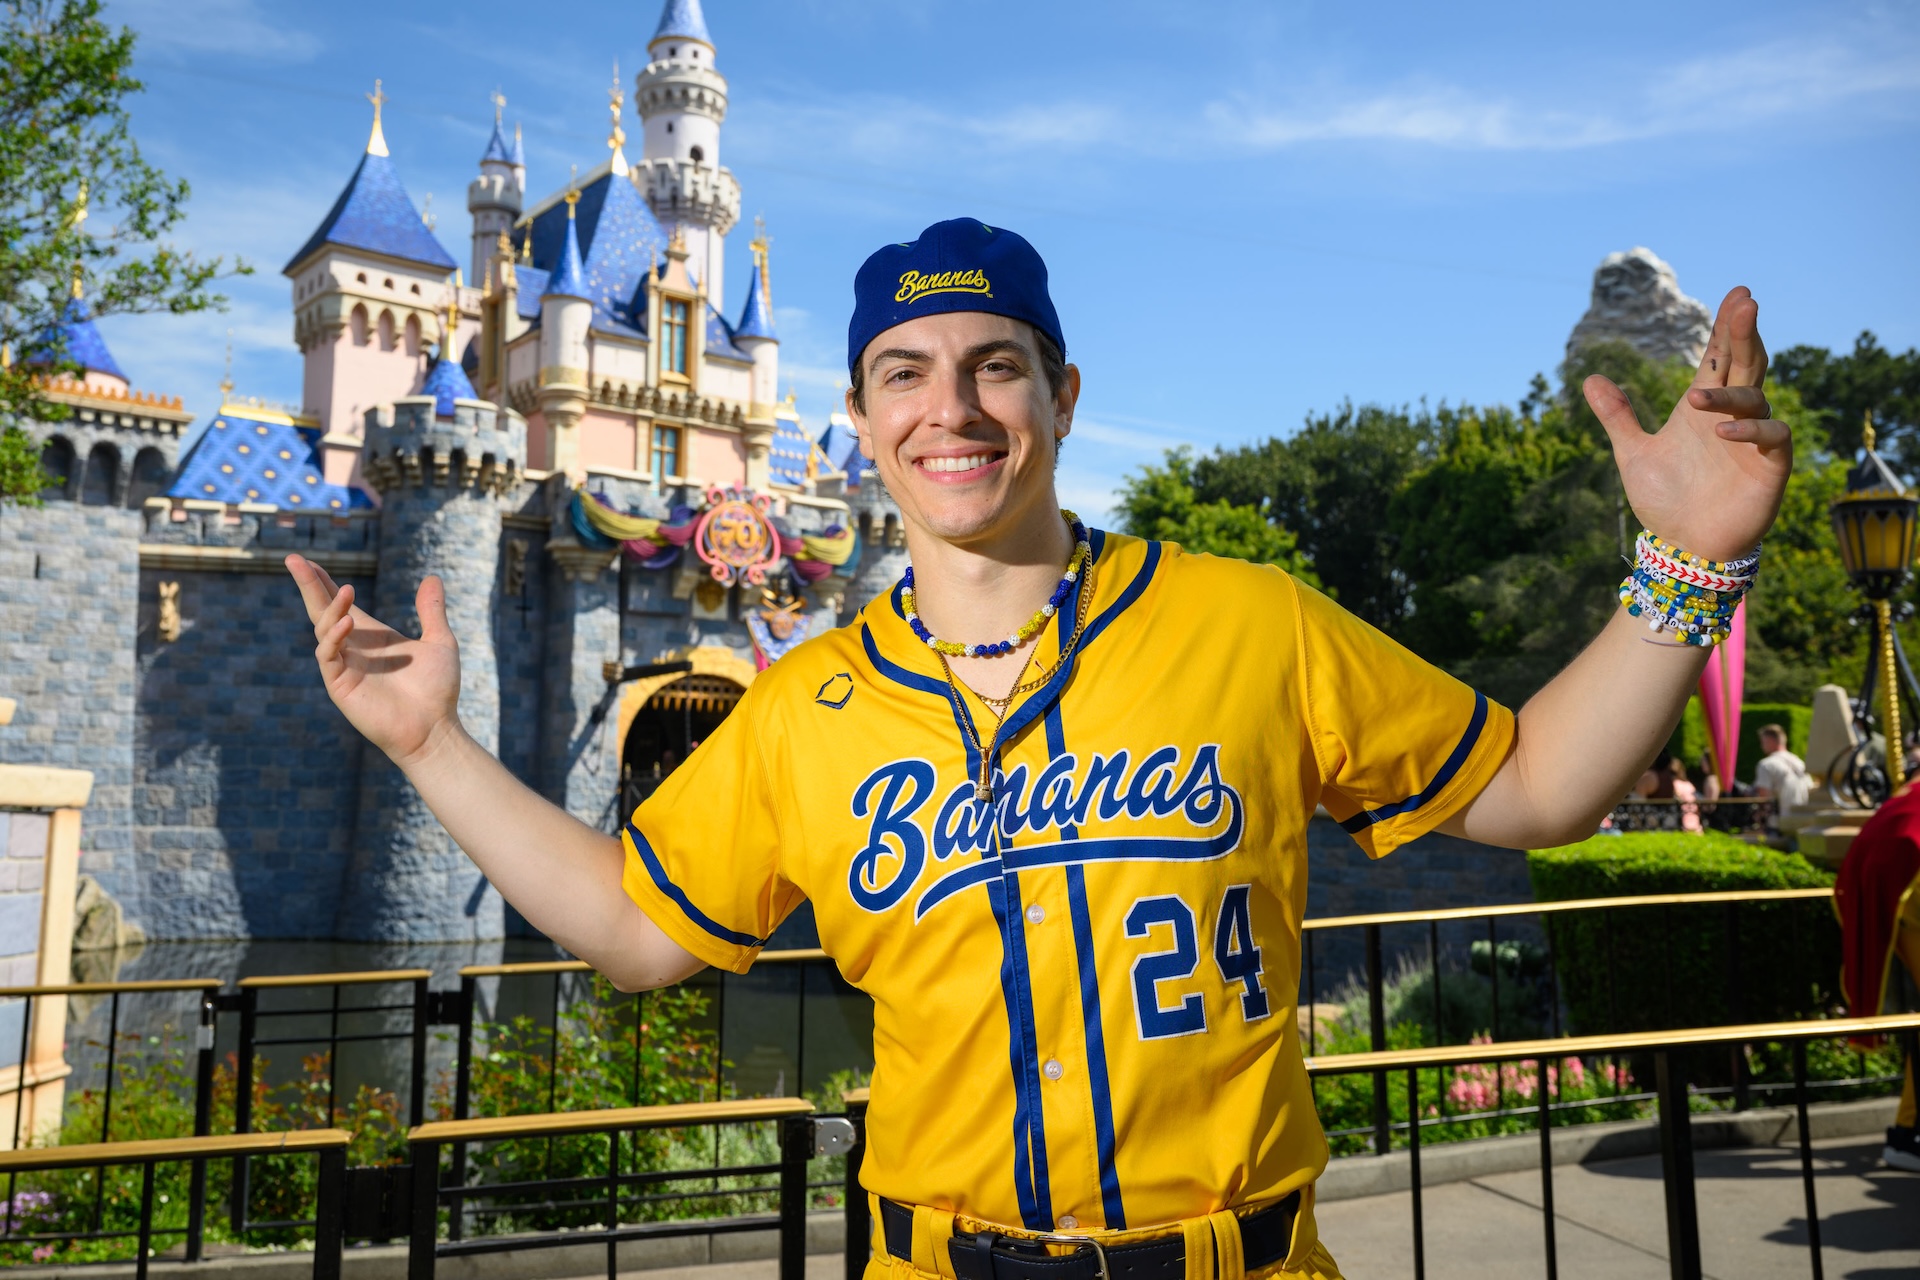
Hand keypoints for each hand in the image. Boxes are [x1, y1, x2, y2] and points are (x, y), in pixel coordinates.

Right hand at [286, 554, 461, 767]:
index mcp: (372, 636)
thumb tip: (432, 576)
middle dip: (308, 585)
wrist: (435, 729)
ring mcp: (344, 666)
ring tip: (346, 589)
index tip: (307, 560)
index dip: (324, 582)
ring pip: (323, 629)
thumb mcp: (439, 642)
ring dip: (330, 608)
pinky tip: (348, 623)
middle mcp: (353, 648)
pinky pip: (328, 656)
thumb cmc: (437, 690)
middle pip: (322, 610)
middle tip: (292, 558)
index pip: (340, 604)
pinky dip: (333, 637)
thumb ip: (431, 611)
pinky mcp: (340, 685)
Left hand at [1586, 286, 1790, 562]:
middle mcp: (1731, 415)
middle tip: (1744, 302)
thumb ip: (1617, 416)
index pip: (1718, 357)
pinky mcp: (1770, 465)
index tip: (1735, 294)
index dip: (1725, 327)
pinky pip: (1771, 436)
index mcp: (1702, 406)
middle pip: (1745, 363)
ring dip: (1728, 393)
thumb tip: (1590, 377)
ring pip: (1754, 397)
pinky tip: (1721, 432)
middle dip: (1743, 333)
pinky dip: (1750, 430)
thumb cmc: (1665, 500)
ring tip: (1694, 399)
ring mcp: (1754, 438)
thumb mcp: (1633, 453)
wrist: (1684, 547)